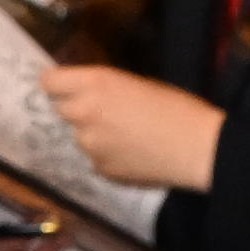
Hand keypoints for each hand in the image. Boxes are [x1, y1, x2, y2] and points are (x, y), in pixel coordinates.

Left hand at [42, 64, 226, 195]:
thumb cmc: (178, 107)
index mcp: (95, 85)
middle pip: (61, 109)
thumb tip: (86, 93)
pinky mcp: (100, 169)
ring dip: (94, 134)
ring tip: (127, 136)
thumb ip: (105, 89)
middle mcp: (84, 114)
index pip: (49, 82)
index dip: (57, 83)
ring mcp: (89, 145)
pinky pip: (96, 158)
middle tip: (104, 111)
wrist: (200, 149)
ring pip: (80, 136)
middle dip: (77, 108)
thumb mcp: (138, 84)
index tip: (65, 86)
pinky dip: (108, 156)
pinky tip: (133, 154)